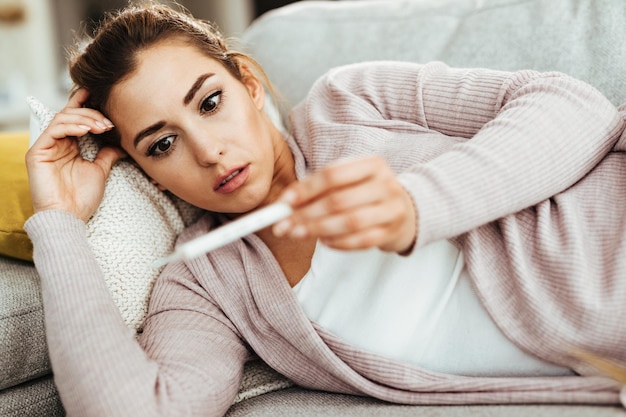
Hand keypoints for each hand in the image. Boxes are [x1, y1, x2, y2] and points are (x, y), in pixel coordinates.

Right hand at [25, 89, 123, 221]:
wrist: (69, 217)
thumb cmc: (82, 198)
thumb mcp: (100, 171)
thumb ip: (106, 155)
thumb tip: (120, 143)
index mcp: (69, 146)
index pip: (76, 118)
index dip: (86, 104)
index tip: (102, 96)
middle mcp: (56, 144)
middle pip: (71, 115)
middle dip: (92, 115)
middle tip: (109, 123)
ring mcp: (46, 147)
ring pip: (62, 118)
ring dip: (85, 119)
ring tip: (102, 127)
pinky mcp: (37, 152)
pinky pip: (54, 130)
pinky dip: (72, 126)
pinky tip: (87, 130)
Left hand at [273, 156, 417, 252]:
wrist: (406, 210)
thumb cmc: (367, 193)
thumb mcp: (350, 180)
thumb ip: (319, 187)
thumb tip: (285, 203)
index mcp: (373, 164)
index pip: (333, 174)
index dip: (306, 189)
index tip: (285, 202)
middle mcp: (385, 185)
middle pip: (339, 201)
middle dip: (306, 214)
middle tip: (284, 225)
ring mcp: (392, 210)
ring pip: (350, 222)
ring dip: (318, 230)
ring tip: (297, 234)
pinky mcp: (391, 232)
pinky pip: (360, 241)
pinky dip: (338, 243)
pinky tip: (323, 241)